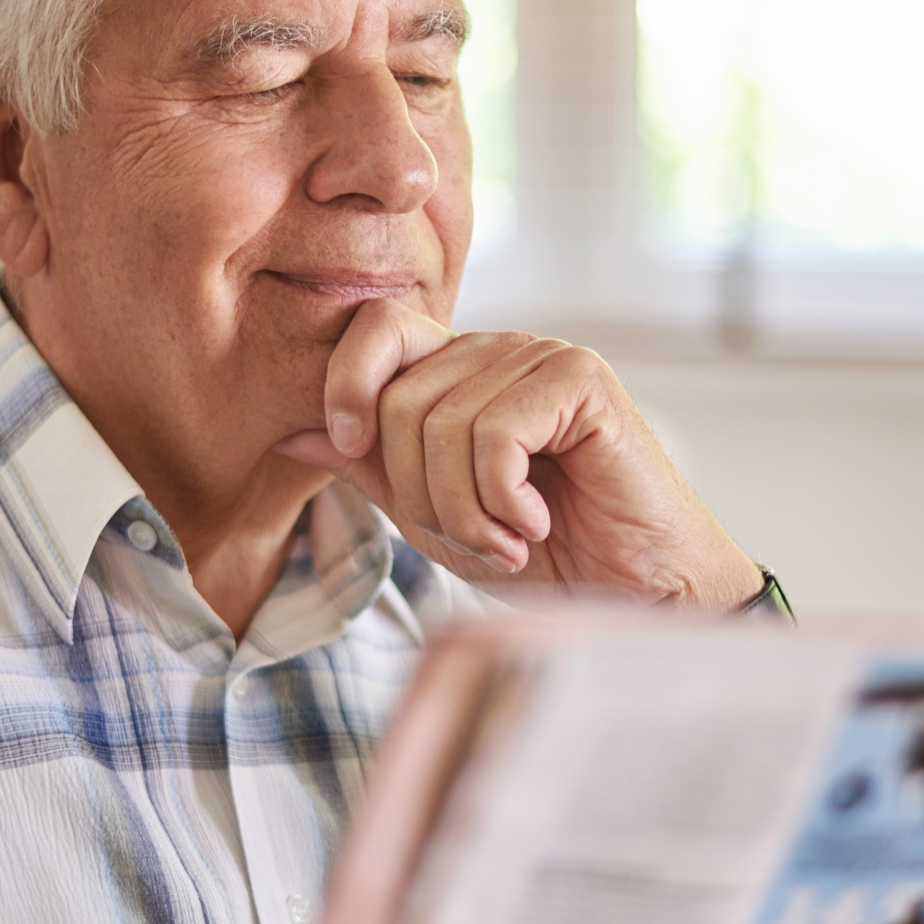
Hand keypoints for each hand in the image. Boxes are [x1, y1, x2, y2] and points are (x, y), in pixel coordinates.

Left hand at [275, 299, 762, 608]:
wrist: (634, 595)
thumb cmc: (545, 556)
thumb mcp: (434, 516)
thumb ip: (369, 469)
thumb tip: (289, 431)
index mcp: (461, 369)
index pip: (375, 328)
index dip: (346, 384)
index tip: (352, 449)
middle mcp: (499, 350)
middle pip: (399, 396)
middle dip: (420, 492)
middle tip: (473, 537)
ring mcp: (542, 357)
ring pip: (441, 422)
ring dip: (464, 509)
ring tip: (507, 538)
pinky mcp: (582, 379)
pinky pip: (493, 432)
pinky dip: (501, 499)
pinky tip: (536, 521)